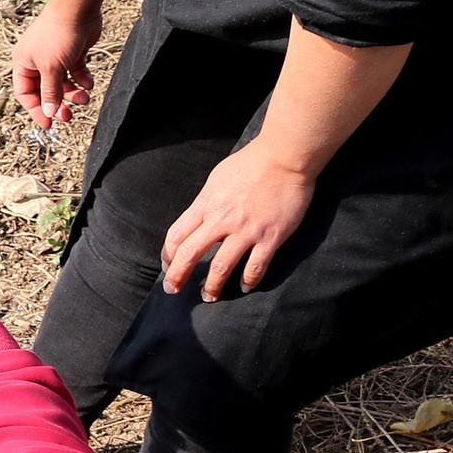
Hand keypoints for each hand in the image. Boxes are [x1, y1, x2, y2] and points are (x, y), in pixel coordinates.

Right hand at [13, 4, 100, 129]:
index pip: (26, 93)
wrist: (77, 8)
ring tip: (85, 98)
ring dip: (73, 93)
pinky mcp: (72, 51)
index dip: (36, 110)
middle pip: (45, 90)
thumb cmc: (58, 35)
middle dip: (58, 104)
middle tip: (69, 117)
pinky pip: (76, 72)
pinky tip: (89, 82)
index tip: (49, 124)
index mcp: (23, 63)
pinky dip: (82, 79)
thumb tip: (49, 113)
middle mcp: (37, 60)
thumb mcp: (52, 68)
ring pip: (62, 83)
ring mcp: (55, 56)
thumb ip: (50, 92)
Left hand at [160, 144, 315, 300]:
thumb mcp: (217, 180)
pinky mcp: (270, 237)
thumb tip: (197, 221)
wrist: (285, 157)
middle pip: (190, 254)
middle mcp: (221, 220)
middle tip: (172, 289)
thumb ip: (206, 203)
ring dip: (212, 286)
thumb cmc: (250, 164)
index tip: (167, 266)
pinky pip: (256, 266)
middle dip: (177, 276)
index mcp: (206, 204)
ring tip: (209, 296)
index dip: (168, 255)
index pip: (177, 235)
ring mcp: (246, 230)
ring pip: (221, 267)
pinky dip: (249, 280)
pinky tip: (244, 286)